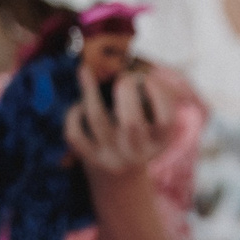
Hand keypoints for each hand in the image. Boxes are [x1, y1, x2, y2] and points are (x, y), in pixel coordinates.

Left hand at [65, 67, 173, 181]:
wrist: (122, 170)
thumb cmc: (140, 127)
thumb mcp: (153, 115)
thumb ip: (150, 91)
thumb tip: (131, 68)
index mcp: (160, 140)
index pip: (165, 119)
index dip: (158, 93)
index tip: (148, 79)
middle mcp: (138, 152)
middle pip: (131, 123)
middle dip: (126, 90)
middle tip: (124, 78)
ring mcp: (113, 158)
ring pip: (97, 119)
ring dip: (91, 92)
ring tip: (86, 71)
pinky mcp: (91, 158)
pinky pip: (75, 133)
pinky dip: (73, 114)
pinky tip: (78, 105)